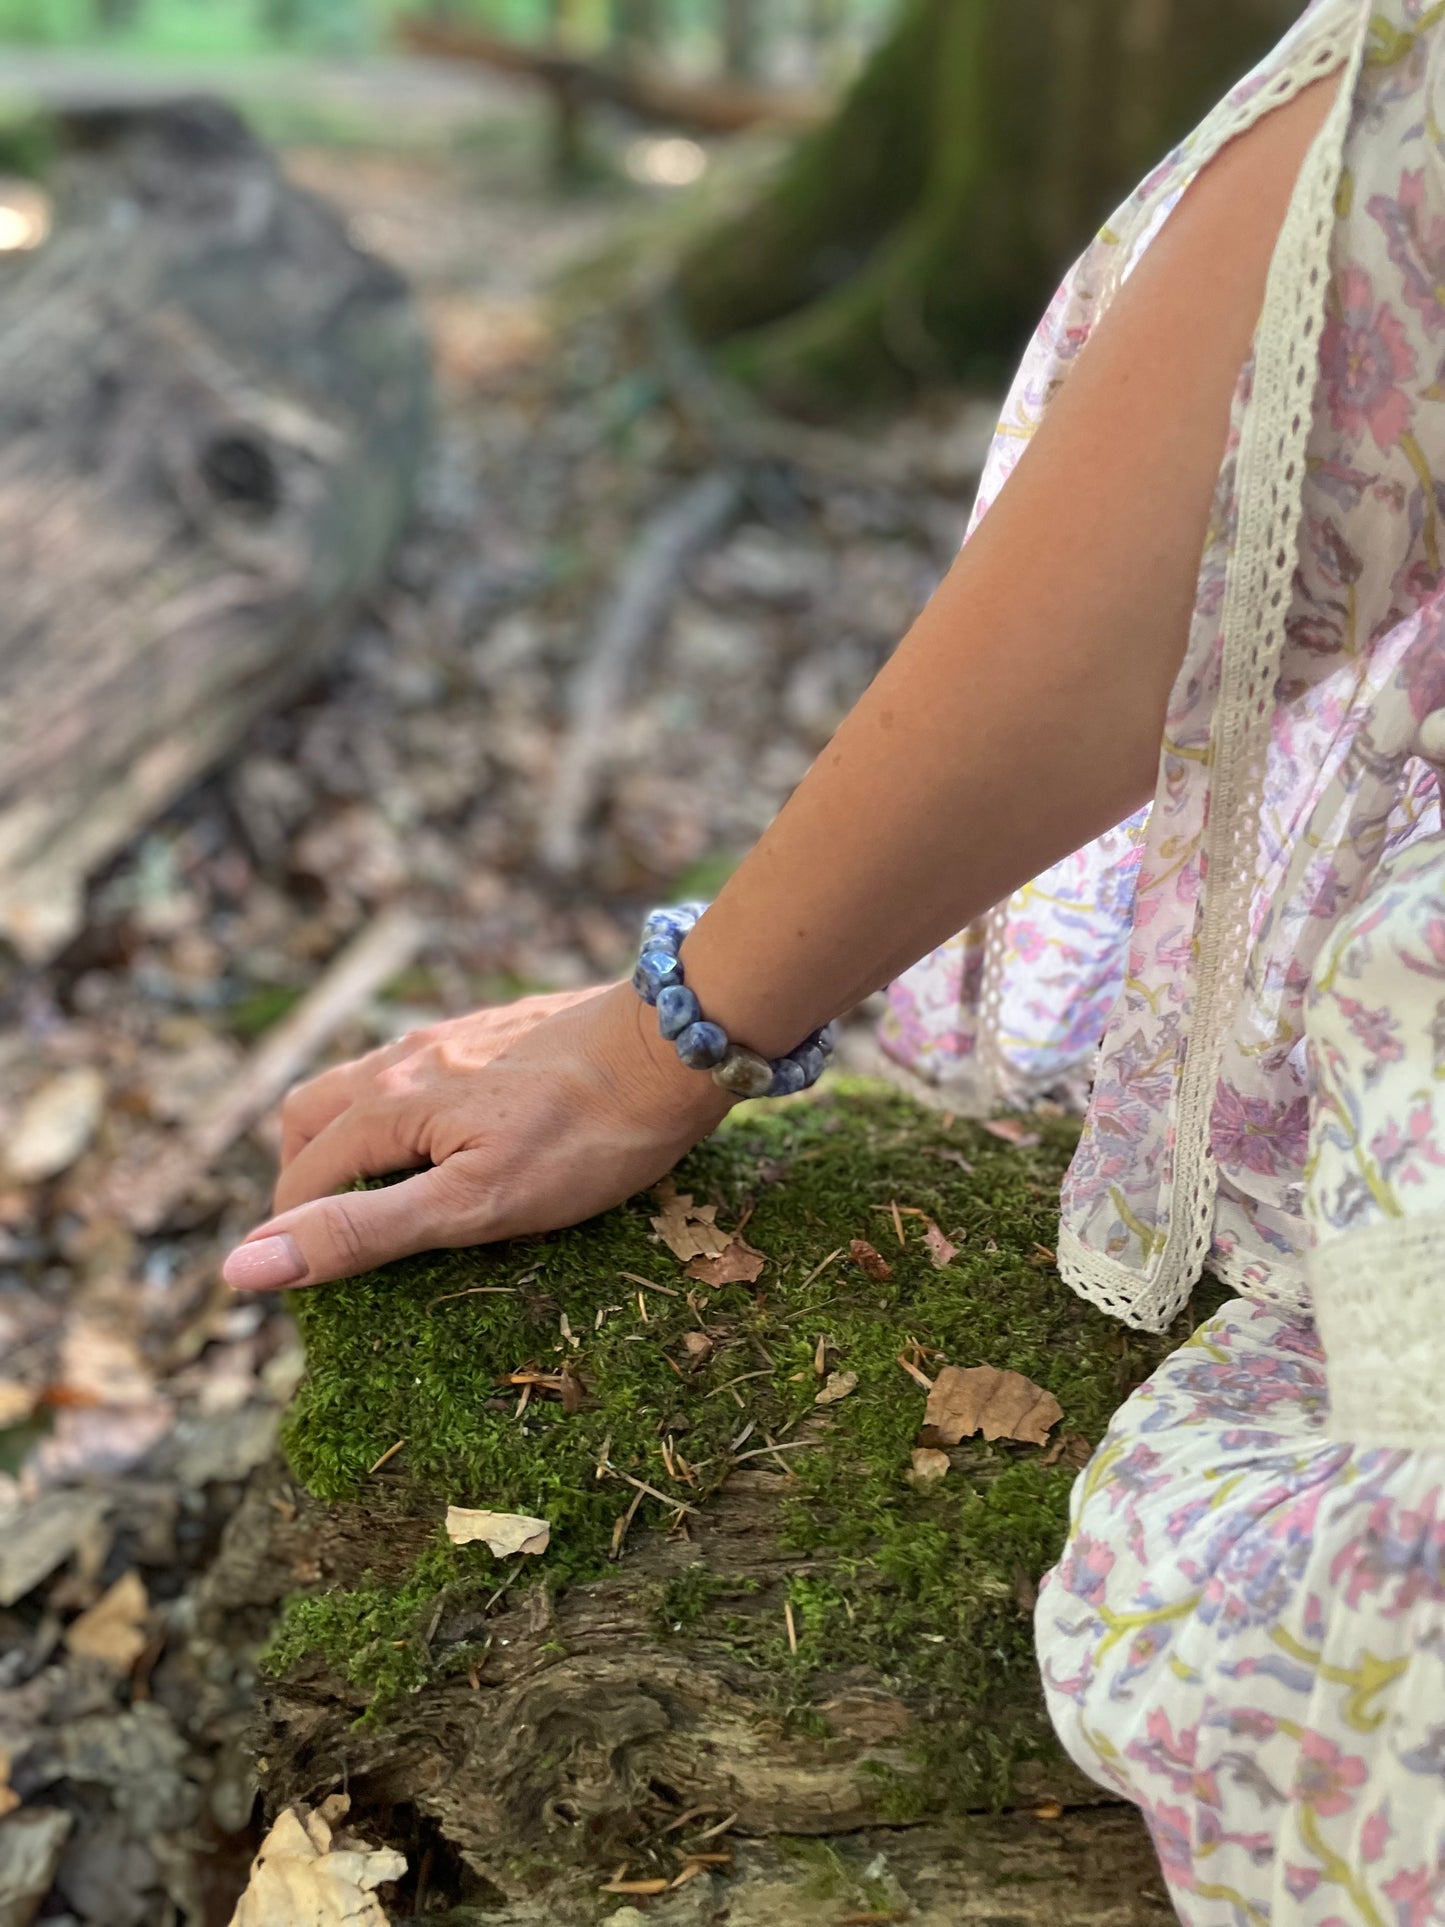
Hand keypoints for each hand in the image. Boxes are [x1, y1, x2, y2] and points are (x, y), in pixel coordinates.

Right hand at [220, 982, 731, 1290]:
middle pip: (312, 1117)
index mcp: (386, 1102)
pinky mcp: (495, 1032)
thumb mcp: (472, 1205)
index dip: (299, 1240)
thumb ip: (361, 1232)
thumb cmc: (586, 1138)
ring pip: (365, 1088)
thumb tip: (243, 1266)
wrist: (677, 1046)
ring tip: (397, 1198)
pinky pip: (421, 1074)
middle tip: (344, 1243)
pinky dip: (408, 1116)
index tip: (324, 1296)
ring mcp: (452, 1038)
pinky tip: (459, 1144)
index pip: (302, 1179)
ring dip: (356, 1143)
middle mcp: (406, 1058)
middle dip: (308, 1180)